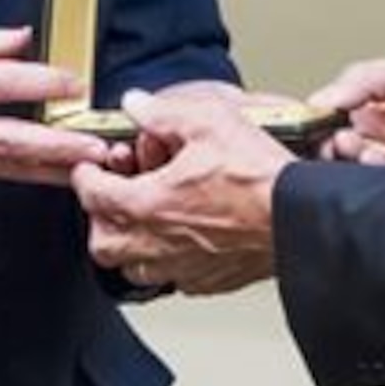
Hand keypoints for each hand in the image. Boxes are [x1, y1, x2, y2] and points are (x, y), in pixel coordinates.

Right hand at [0, 27, 113, 194]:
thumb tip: (24, 36)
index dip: (39, 83)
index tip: (74, 84)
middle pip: (7, 135)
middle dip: (55, 144)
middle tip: (93, 144)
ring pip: (6, 167)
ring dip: (50, 168)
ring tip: (86, 166)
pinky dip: (26, 176)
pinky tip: (53, 174)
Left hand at [73, 88, 292, 295]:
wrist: (299, 219)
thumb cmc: (259, 178)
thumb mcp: (208, 122)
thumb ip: (162, 112)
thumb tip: (137, 104)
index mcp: (149, 205)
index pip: (92, 195)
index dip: (85, 175)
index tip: (89, 167)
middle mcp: (159, 244)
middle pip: (103, 242)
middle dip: (101, 217)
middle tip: (112, 194)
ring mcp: (183, 267)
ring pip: (134, 267)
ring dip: (131, 243)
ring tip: (143, 218)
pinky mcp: (209, 280)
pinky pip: (173, 277)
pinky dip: (168, 260)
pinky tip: (184, 237)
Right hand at [313, 49, 384, 163]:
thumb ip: (365, 78)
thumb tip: (323, 97)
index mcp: (375, 109)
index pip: (331, 120)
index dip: (318, 122)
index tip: (312, 120)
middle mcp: (384, 141)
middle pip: (339, 150)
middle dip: (331, 147)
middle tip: (337, 139)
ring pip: (360, 172)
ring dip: (355, 163)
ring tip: (362, 149)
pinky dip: (379, 180)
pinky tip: (380, 165)